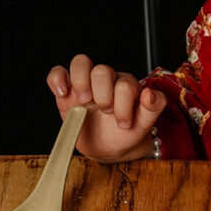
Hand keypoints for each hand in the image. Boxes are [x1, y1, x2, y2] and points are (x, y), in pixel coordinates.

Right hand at [47, 54, 166, 161]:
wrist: (108, 147)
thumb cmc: (126, 133)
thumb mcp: (143, 125)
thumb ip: (153, 108)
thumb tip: (151, 93)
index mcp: (127, 86)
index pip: (124, 84)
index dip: (124, 104)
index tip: (124, 124)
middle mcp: (107, 81)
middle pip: (102, 70)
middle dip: (103, 95)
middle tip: (105, 112)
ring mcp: (86, 84)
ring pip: (81, 63)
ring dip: (81, 82)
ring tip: (84, 102)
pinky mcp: (67, 92)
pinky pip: (58, 73)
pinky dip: (57, 79)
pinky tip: (62, 93)